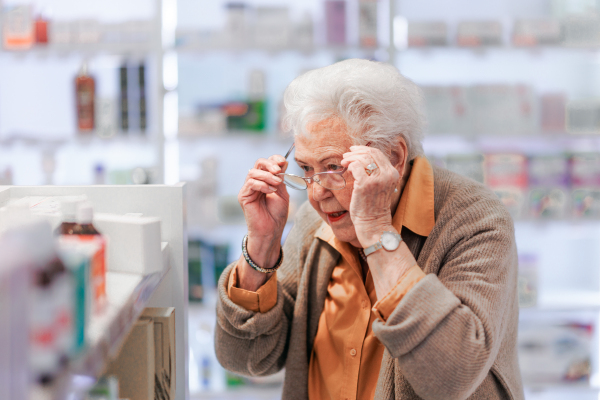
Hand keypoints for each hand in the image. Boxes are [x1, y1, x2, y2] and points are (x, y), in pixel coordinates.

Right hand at [238, 155, 288, 279]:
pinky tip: (271, 191)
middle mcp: (255, 182)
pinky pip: (251, 183)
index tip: (284, 162)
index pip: (266, 163)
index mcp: (265, 180)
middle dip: (270, 164)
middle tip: (279, 170)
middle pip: (258, 164)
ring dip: (267, 176)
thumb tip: (283, 161)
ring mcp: (248, 189)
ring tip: (277, 184)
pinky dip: (262, 185)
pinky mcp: (243, 196)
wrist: (271, 230)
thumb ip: (281, 178)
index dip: (274, 159)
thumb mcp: (282, 192)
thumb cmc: (276, 214)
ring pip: (253, 172)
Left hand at [341, 146, 399, 246]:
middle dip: (356, 151)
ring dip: (351, 157)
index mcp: (393, 173)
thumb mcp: (380, 186)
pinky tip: (345, 169)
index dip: (364, 149)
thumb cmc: (373, 206)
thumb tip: (361, 159)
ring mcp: (377, 179)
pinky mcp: (365, 184)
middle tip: (346, 155)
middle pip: (371, 152)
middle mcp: (388, 174)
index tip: (354, 150)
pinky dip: (349, 164)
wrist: (373, 224)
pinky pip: (356, 166)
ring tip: (343, 161)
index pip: (378, 153)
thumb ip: (376, 173)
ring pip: (363, 157)